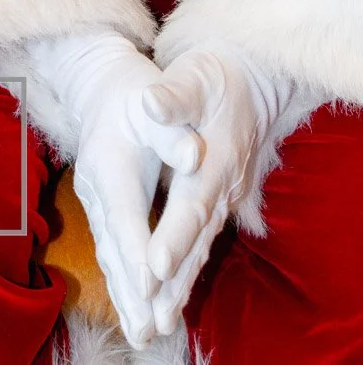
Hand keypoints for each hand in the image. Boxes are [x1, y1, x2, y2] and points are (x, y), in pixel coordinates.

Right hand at [30, 32, 200, 348]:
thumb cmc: (136, 92)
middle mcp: (97, 188)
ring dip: (126, 296)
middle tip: (148, 333)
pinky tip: (133, 308)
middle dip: (131, 292)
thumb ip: (172, 128)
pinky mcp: (102, 209)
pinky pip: (111, 252)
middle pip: (114, 246)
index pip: (126, 215)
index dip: (139, 250)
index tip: (153, 286)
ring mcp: (95, 201)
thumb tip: (192, 153)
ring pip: (110, 255)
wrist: (102, 85)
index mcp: (110, 163)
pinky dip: (122, 282)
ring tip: (142, 336)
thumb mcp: (155, 99)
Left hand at [143, 45, 301, 336]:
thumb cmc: (215, 76)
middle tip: (153, 315)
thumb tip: (150, 103)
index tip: (155, 263)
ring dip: (180, 287)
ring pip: (200, 249)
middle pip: (197, 239)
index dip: (174, 233)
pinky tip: (168, 302)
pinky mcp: (216, 204)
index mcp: (215, 158)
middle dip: (175, 280)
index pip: (192, 202)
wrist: (250, 79)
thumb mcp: (194, 76)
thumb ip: (174, 95)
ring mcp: (223, 198)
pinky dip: (185, 274)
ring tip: (157, 324)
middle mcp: (222, 186)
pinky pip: (199, 246)